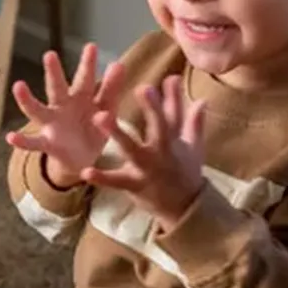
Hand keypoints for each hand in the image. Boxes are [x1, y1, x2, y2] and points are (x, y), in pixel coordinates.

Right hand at [4, 44, 124, 186]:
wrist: (83, 159)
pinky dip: (22, 140)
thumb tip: (119, 64)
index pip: (84, 79)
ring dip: (27, 99)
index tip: (91, 46)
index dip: (88, 64)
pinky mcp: (47, 144)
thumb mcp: (106, 109)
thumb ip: (111, 89)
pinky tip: (11, 137)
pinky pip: (33, 142)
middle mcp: (62, 107)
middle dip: (53, 73)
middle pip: (57, 88)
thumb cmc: (93, 128)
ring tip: (18, 86)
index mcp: (80, 98)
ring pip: (37, 110)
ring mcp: (52, 124)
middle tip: (50, 55)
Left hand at [83, 75, 205, 228]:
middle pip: (159, 127)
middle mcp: (162, 152)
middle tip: (143, 88)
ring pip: (132, 148)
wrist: (185, 209)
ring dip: (116, 132)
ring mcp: (148, 169)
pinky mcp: (134, 185)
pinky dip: (101, 177)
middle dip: (152, 108)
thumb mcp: (194, 148)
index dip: (172, 96)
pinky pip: (115, 181)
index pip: (175, 114)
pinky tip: (86, 171)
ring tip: (100, 116)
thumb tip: (202, 99)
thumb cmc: (186, 173)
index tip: (170, 78)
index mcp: (173, 141)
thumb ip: (195, 123)